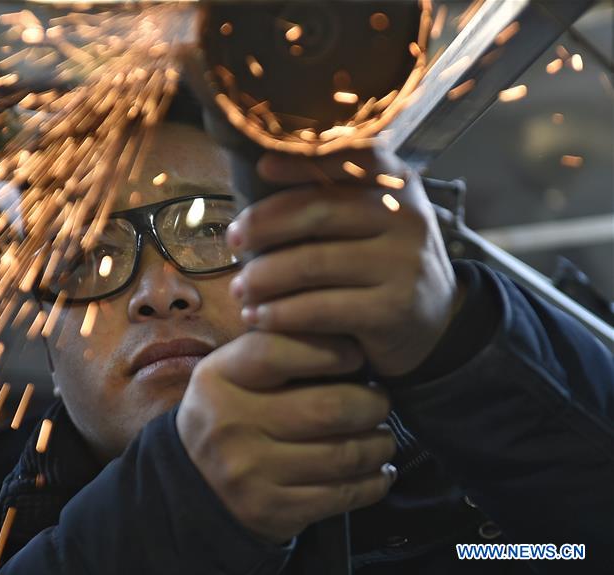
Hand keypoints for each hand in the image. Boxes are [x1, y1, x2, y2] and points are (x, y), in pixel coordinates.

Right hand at [176, 332, 395, 543]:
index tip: (355, 355)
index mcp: (217, 379)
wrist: (192, 486)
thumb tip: (341, 327)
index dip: (328, 349)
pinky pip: (342, 495)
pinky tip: (378, 472)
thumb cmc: (228, 413)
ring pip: (343, 454)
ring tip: (382, 436)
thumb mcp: (230, 373)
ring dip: (379, 444)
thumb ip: (273, 347)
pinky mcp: (272, 511)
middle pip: (327, 408)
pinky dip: (373, 482)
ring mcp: (250, 472)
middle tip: (379, 400)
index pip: (276, 351)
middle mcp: (229, 425)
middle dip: (370, 403)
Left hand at [226, 146, 462, 376]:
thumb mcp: (373, 218)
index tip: (261, 168)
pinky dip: (280, 313)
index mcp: (398, 185)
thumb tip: (262, 168)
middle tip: (232, 241)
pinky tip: (258, 316)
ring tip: (239, 288)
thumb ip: (334, 193)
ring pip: (313, 264)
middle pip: (319, 211)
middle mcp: (407, 219)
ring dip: (264, 277)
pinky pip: (320, 308)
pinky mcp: (392, 311)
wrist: (434, 321)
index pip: (350, 159)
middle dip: (265, 225)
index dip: (303, 160)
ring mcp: (403, 265)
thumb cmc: (380, 261)